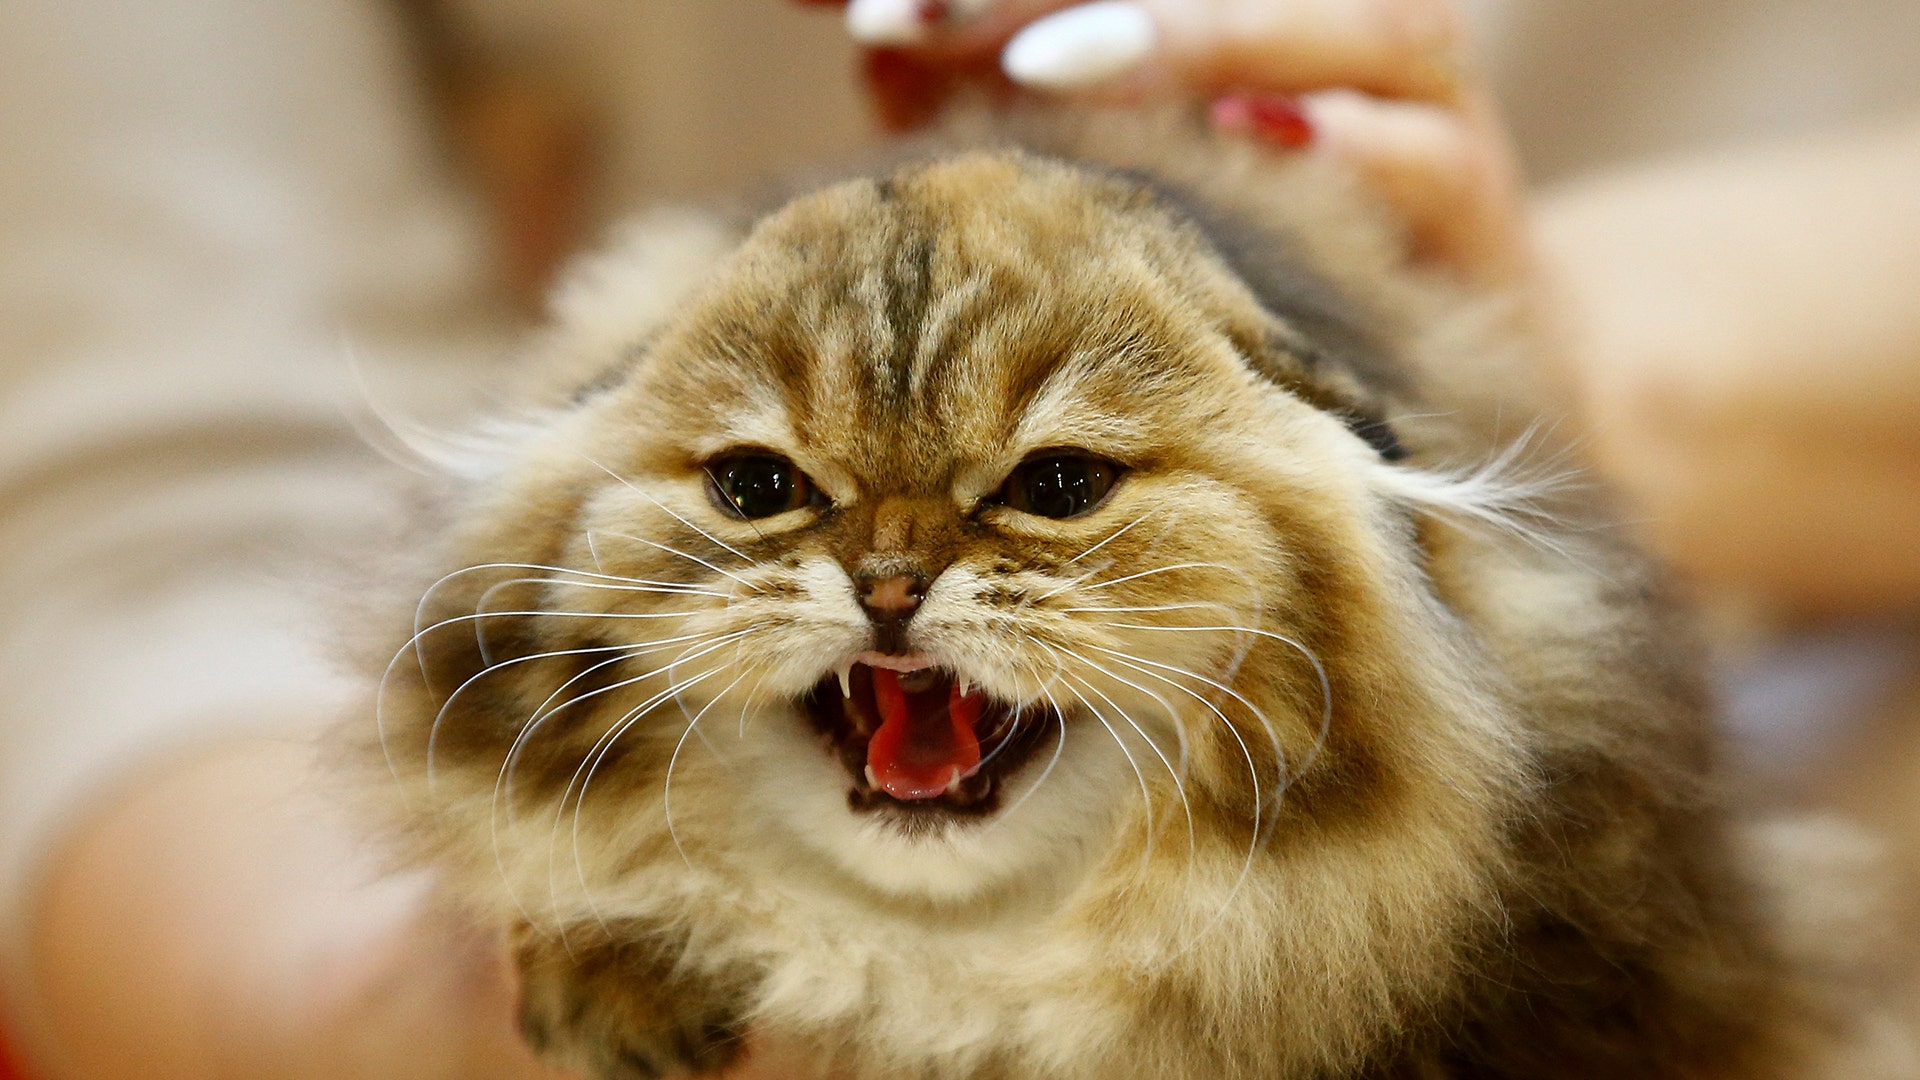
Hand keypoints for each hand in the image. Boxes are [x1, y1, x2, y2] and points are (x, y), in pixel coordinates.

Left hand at [804, 0, 1528, 284]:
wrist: (1462, 360)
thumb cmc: (1256, 246)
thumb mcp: (1127, 162)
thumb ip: (1011, 96)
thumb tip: (879, 52)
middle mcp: (1324, 2)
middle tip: (888, 10)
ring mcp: (1406, 78)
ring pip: (1288, 22)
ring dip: (1162, 35)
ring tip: (1034, 65)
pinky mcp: (1467, 183)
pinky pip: (1399, 148)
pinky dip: (1321, 141)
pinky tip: (1247, 139)